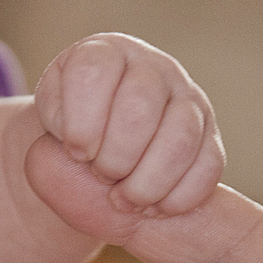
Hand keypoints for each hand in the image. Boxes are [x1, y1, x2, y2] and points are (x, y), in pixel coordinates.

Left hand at [29, 33, 224, 237]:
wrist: (106, 138)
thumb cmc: (74, 122)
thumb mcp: (52, 112)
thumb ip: (56, 118)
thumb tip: (80, 146)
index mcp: (106, 53)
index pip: (94, 71)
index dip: (82, 120)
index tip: (75, 151)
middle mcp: (153, 68)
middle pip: (140, 106)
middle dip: (114, 155)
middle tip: (100, 175)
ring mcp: (188, 99)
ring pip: (180, 138)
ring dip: (146, 182)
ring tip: (124, 200)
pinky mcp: (210, 135)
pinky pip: (208, 165)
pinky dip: (178, 196)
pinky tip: (153, 208)